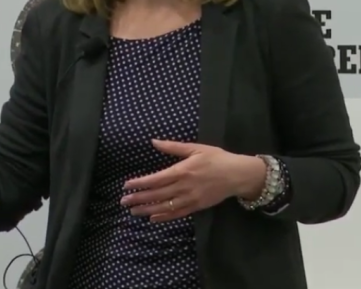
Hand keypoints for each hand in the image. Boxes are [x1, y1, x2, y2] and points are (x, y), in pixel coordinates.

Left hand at [121, 140, 265, 222]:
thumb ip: (173, 147)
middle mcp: (184, 187)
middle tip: (123, 201)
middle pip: (157, 195)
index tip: (127, 185)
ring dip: (147, 210)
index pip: (156, 179)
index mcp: (182, 170)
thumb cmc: (217, 158)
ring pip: (165, 207)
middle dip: (139, 198)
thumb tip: (153, 141)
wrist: (237, 175)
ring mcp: (190, 199)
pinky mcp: (196, 207)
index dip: (140, 183)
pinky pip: (177, 214)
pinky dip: (164, 217)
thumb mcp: (196, 148)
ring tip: (133, 211)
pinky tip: (153, 218)